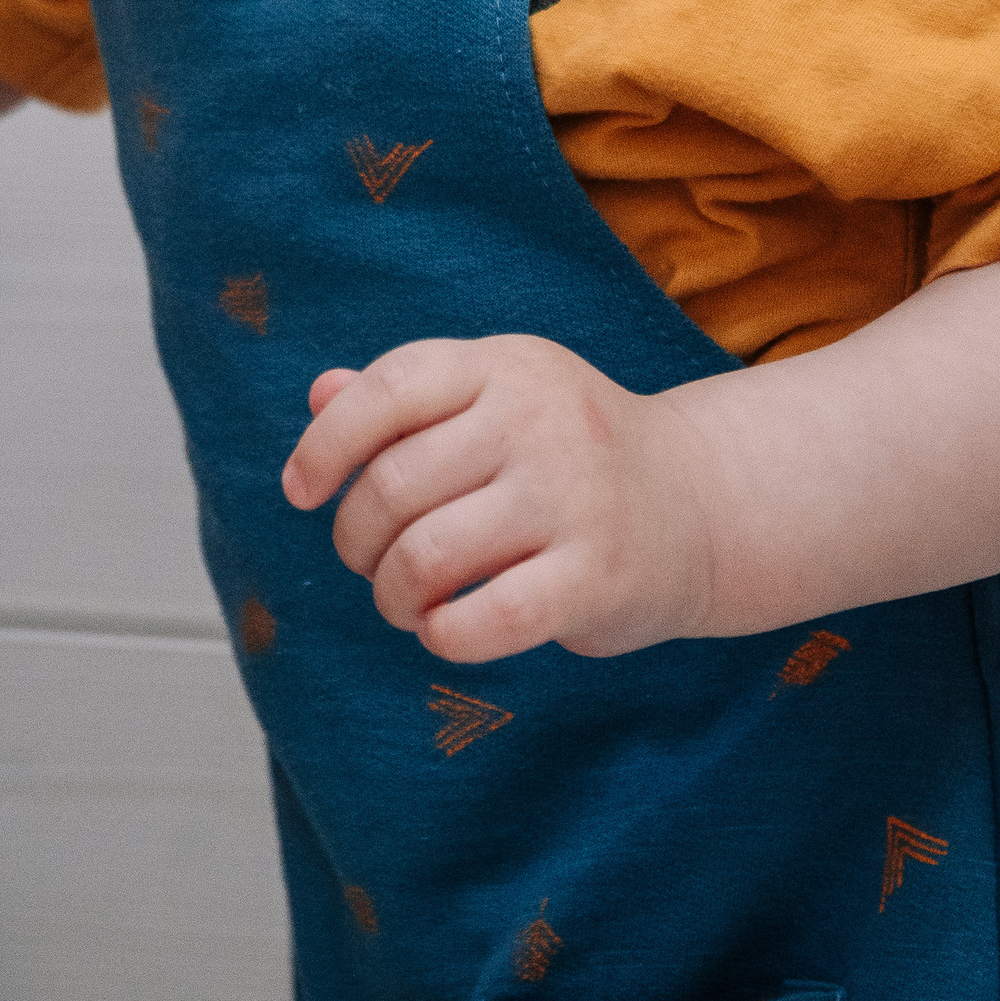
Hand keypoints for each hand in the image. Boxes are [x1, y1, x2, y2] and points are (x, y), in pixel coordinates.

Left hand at [281, 335, 720, 663]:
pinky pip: (488, 617)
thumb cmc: (567, 454)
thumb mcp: (497, 400)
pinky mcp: (599, 574)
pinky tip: (445, 630)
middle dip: (357, 539)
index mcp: (504, 365)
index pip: (390, 388)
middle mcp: (540, 419)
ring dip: (392, 594)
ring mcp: (573, 496)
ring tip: (403, 601)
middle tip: (370, 562)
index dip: (326, 444)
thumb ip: (408, 398)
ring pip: (428, 554)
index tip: (300, 491)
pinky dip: (444, 635)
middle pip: (394, 484)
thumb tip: (318, 396)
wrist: (698, 503)